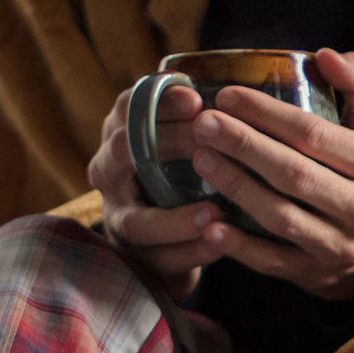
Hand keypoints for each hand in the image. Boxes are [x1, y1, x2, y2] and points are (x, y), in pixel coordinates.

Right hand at [88, 81, 227, 297]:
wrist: (171, 239)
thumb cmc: (184, 173)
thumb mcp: (183, 139)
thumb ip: (202, 118)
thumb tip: (243, 93)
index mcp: (122, 134)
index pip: (129, 107)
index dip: (159, 101)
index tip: (196, 100)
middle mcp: (110, 173)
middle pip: (125, 152)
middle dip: (169, 144)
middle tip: (210, 143)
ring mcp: (119, 218)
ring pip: (138, 220)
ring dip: (177, 218)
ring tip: (215, 212)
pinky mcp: (138, 259)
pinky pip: (161, 259)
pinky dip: (191, 252)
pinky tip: (219, 243)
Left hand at [189, 48, 353, 299]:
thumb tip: (325, 55)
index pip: (314, 134)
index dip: (267, 114)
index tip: (227, 95)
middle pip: (293, 174)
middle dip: (243, 145)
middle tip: (203, 123)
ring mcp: (340, 247)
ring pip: (280, 217)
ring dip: (235, 187)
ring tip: (200, 159)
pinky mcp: (316, 275)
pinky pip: (272, 262)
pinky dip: (239, 246)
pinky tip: (209, 225)